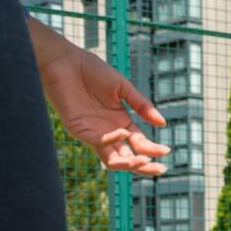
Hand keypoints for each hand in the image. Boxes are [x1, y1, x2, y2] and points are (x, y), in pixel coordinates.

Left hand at [29, 18, 170, 175]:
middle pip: (129, 159)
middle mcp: (109, 132)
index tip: (166, 151)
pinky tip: (123, 133)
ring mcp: (93, 133)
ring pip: (112, 160)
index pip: (140, 144)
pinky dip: (112, 141)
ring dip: (129, 164)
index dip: (153, 150)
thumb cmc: (91, 70)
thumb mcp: (122, 87)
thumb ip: (141, 105)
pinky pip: (97, 143)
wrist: (64, 61)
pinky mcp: (78, 129)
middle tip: (160, 169)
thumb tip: (163, 123)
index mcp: (121, 123)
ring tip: (143, 160)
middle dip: (145, 166)